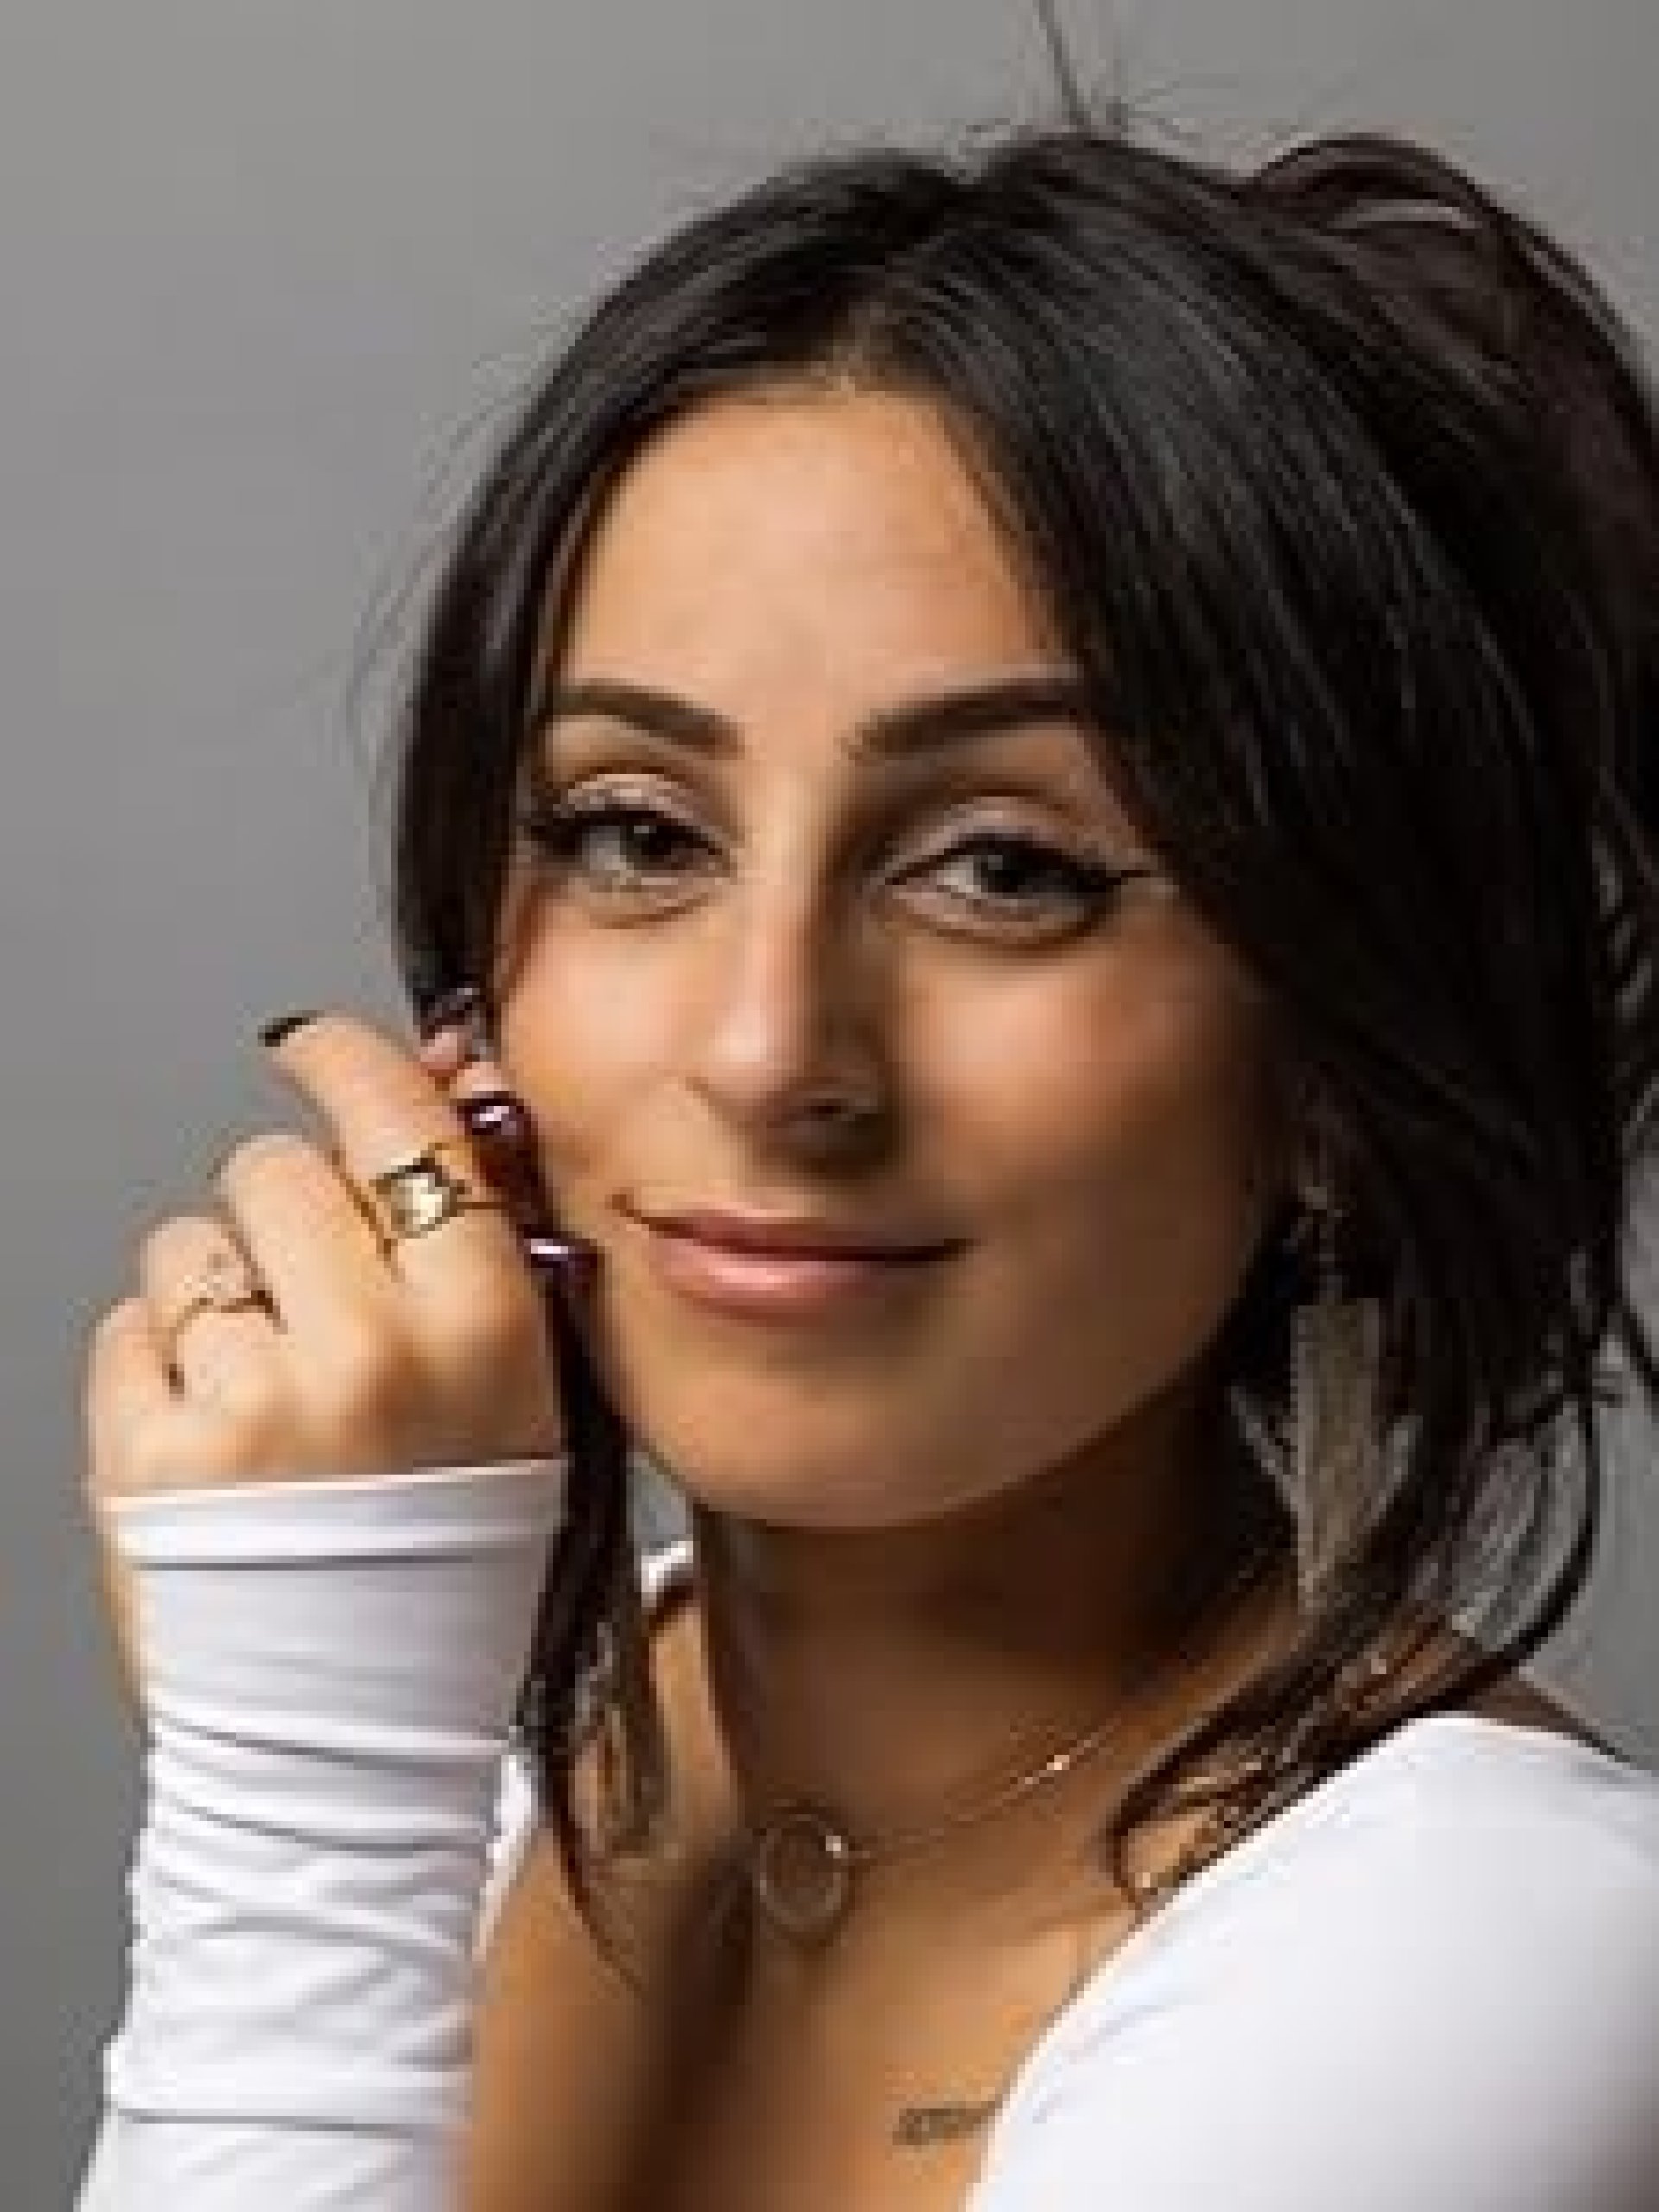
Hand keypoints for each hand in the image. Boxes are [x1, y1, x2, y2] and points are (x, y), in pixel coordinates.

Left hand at [85, 1012, 567, 1532]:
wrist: (355, 1733)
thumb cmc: (454, 1561)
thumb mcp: (521, 1387)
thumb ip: (488, 1222)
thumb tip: (449, 1064)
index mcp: (481, 1327)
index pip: (397, 1120)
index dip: (346, 1062)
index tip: (315, 1051)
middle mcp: (367, 1352)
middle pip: (275, 1170)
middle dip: (285, 1214)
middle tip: (317, 1302)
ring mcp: (249, 1402)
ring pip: (188, 1246)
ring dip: (218, 1297)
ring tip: (272, 1395)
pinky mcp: (147, 1453)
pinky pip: (127, 1330)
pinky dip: (158, 1370)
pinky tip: (218, 1439)